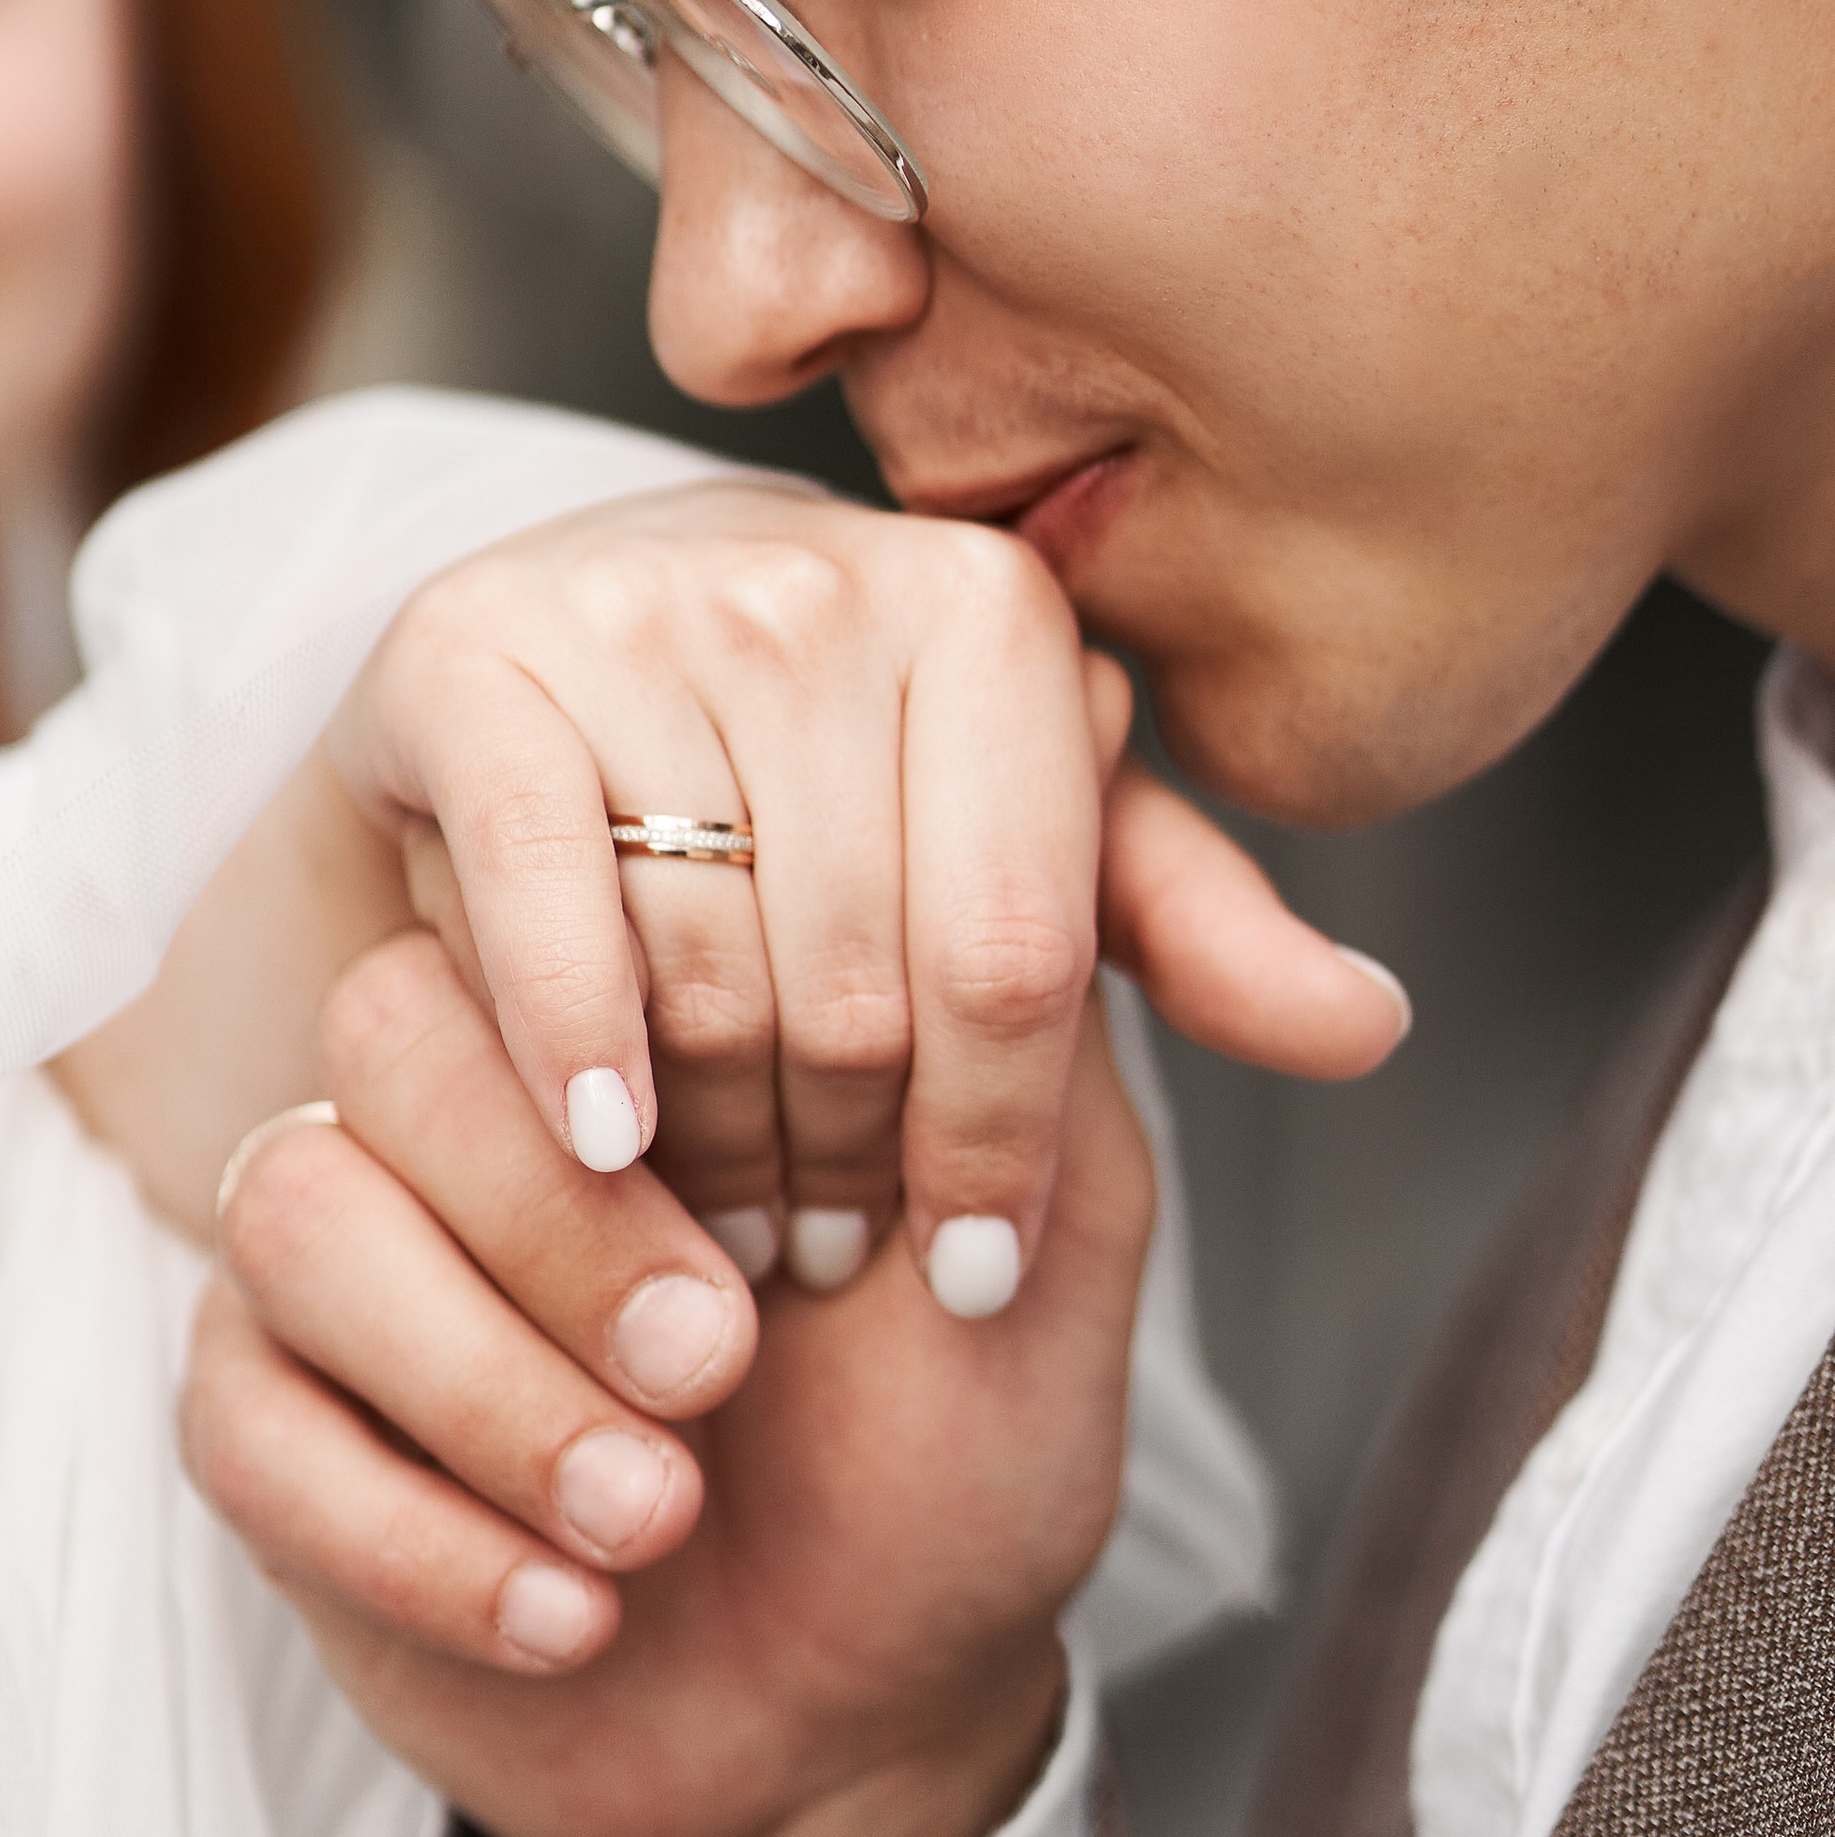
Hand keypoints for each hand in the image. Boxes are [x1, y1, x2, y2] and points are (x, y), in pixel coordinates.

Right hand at [188, 926, 1150, 1836]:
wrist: (862, 1722)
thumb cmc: (948, 1465)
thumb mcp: (1053, 1253)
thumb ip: (1031, 1064)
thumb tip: (1026, 860)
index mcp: (627, 1018)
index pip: (554, 906)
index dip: (652, 1050)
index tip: (797, 1223)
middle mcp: (459, 1105)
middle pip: (388, 1030)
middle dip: (557, 1218)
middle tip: (716, 1364)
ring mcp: (343, 1258)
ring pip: (294, 1210)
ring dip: (482, 1382)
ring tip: (653, 1517)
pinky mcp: (265, 1427)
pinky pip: (241, 1422)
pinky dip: (411, 1537)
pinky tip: (569, 1618)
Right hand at [329, 483, 1403, 1304]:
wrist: (561, 678)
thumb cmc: (823, 787)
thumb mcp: (1015, 848)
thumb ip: (1177, 929)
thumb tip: (1366, 1024)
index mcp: (986, 607)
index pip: (1019, 946)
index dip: (1001, 1140)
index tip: (973, 1265)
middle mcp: (818, 571)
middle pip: (863, 976)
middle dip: (853, 1162)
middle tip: (828, 1257)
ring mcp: (635, 601)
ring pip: (707, 961)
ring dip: (719, 1145)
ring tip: (725, 1229)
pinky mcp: (470, 653)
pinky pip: (542, 892)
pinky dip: (571, 1039)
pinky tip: (604, 1142)